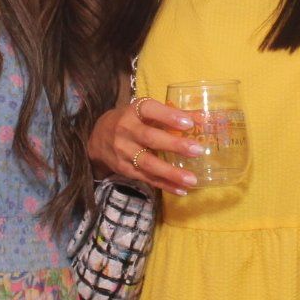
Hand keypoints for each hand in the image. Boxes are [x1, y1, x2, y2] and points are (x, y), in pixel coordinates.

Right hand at [86, 99, 203, 194]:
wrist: (97, 138)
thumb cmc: (131, 121)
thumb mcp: (146, 112)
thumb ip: (172, 114)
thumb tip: (201, 118)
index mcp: (134, 111)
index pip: (150, 110)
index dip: (169, 116)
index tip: (188, 123)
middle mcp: (126, 130)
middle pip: (150, 138)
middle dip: (174, 145)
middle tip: (197, 150)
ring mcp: (124, 151)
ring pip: (148, 163)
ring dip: (171, 172)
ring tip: (192, 179)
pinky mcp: (124, 169)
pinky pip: (146, 178)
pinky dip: (164, 185)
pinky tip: (181, 190)